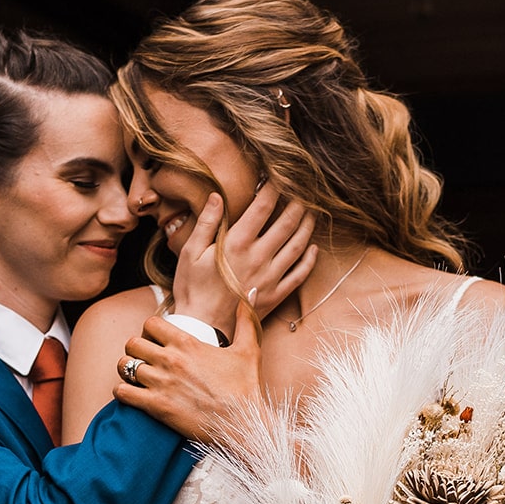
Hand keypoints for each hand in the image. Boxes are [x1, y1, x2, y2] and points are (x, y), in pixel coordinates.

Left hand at [113, 299, 262, 443]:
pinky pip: (122, 392)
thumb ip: (246, 318)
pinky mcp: (156, 406)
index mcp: (187, 343)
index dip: (150, 331)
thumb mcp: (249, 348)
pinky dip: (122, 392)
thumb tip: (250, 292)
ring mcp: (161, 383)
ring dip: (126, 371)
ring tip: (136, 377)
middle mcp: (170, 360)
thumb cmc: (246, 387)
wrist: (243, 423)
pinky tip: (133, 395)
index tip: (157, 341)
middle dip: (135, 350)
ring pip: (124, 366)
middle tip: (144, 360)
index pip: (150, 324)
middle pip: (132, 343)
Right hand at [171, 188, 316, 329]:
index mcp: (237, 243)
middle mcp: (259, 257)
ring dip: (307, 226)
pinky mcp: (276, 294)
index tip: (278, 175)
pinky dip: (310, 259)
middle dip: (298, 202)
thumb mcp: (191, 252)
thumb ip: (208, 222)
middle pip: (287, 222)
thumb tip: (218, 196)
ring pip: (298, 245)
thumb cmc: (192, 288)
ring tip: (311, 213)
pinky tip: (313, 248)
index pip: (263, 207)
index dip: (273, 187)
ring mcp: (271, 277)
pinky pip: (300, 274)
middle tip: (304, 191)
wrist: (203, 327)